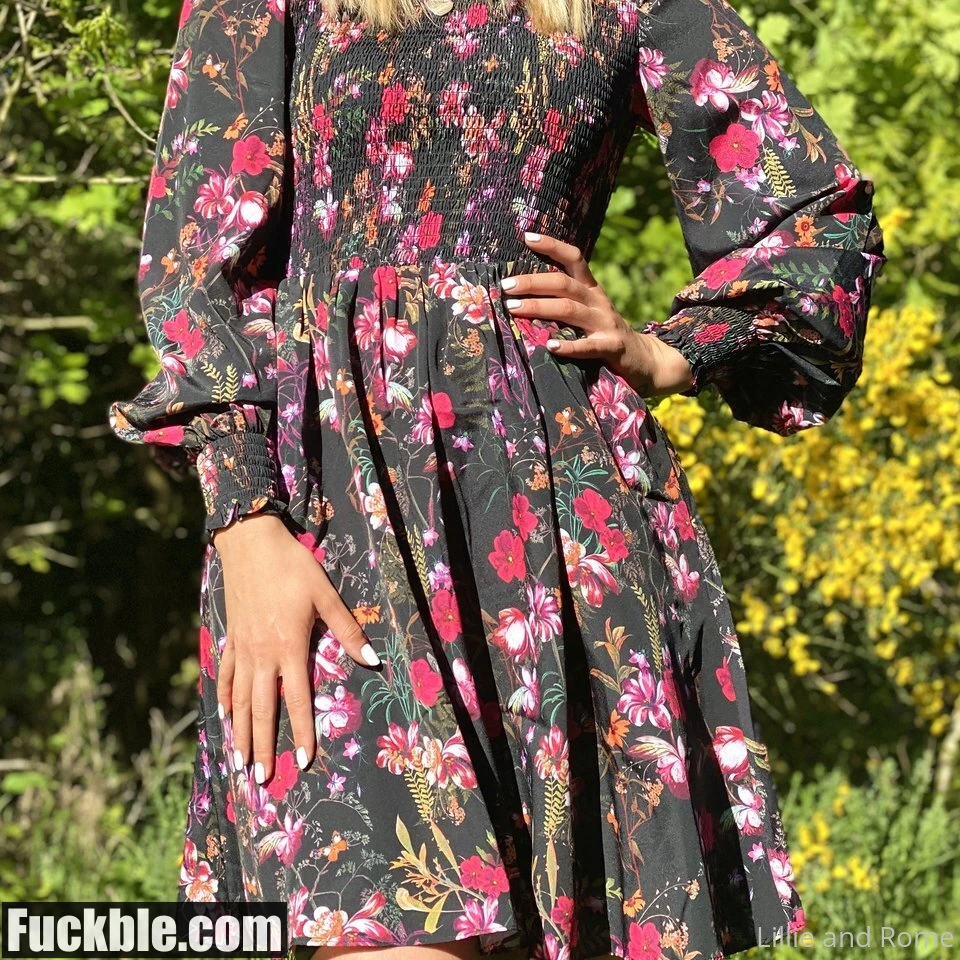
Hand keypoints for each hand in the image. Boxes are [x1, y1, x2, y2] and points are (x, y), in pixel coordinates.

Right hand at [211, 512, 378, 784]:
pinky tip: (224, 715)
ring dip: (240, 732)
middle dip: (262, 747)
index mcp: (289, 648)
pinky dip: (224, 698)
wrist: (250, 544)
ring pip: (239, 700)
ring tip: (240, 762)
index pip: (296, 701)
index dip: (301, 733)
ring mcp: (242, 649)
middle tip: (260, 780)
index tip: (302, 763)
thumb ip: (348, 630)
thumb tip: (373, 660)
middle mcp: (262, 656)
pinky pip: (225, 676)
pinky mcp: (230, 638)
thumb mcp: (326, 595)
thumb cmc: (293, 567)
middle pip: (262, 710)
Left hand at [502, 233, 694, 396]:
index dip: (552, 245)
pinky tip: (550, 345)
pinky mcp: (611, 347)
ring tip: (513, 309)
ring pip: (570, 309)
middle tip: (506, 286)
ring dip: (540, 307)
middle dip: (533, 282)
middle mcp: (598, 301)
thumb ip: (565, 300)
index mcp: (591, 288)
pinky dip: (569, 346)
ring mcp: (605, 323)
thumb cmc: (604, 333)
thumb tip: (523, 292)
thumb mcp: (588, 311)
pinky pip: (588, 346)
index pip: (573, 258)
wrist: (643, 358)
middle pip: (564, 283)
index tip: (526, 236)